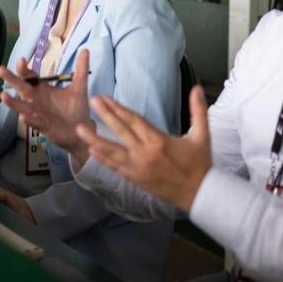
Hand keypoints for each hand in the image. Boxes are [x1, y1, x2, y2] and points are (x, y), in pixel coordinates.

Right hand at [0, 49, 93, 162]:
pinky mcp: (44, 127)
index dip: (25, 69)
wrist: (82, 129)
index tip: (22, 60)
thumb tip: (85, 50)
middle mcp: (37, 101)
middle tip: (0, 69)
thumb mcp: (79, 87)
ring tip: (3, 95)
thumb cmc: (76, 108)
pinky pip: (35, 123)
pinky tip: (23, 116)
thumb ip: (81, 69)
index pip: (30, 77)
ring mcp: (38, 114)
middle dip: (11, 79)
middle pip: (21, 88)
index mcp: (43, 90)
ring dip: (12, 102)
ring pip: (22, 107)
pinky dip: (29, 120)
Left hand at [76, 87, 211, 212]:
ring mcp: (138, 168)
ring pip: (112, 152)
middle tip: (92, 102)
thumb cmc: (200, 164)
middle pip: (121, 131)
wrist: (198, 193)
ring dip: (95, 140)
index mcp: (159, 141)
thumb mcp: (202, 135)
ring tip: (80, 130)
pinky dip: (103, 159)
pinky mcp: (135, 179)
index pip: (134, 121)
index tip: (105, 98)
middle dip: (105, 115)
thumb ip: (198, 110)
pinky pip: (115, 167)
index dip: (118, 108)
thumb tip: (198, 88)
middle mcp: (145, 154)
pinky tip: (92, 151)